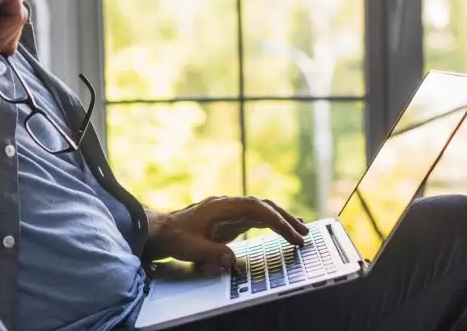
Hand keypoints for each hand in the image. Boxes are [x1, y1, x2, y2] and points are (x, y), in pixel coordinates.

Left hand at [145, 196, 308, 268]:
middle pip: (263, 206)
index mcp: (221, 207)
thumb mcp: (190, 248)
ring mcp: (231, 211)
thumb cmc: (175, 237)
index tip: (290, 233)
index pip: (255, 208)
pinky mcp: (231, 219)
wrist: (162, 230)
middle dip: (285, 219)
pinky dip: (272, 223)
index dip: (275, 219)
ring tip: (301, 232)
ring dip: (282, 220)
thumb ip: (211, 253)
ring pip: (262, 211)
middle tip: (304, 235)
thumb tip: (232, 260)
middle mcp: (229, 205)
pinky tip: (284, 228)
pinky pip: (256, 218)